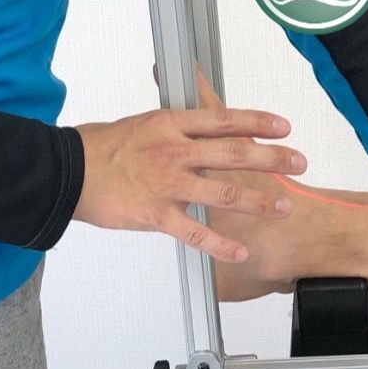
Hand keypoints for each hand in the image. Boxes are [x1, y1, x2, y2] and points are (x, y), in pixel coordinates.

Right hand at [73, 97, 306, 262]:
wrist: (68, 172)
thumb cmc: (103, 146)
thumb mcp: (145, 122)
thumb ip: (178, 123)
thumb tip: (204, 117)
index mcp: (173, 124)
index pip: (225, 119)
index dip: (259, 122)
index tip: (284, 127)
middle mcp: (176, 150)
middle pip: (235, 153)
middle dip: (273, 158)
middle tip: (299, 163)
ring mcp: (168, 183)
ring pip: (224, 192)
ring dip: (259, 200)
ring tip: (283, 206)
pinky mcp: (157, 214)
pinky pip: (195, 232)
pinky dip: (221, 244)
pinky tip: (240, 250)